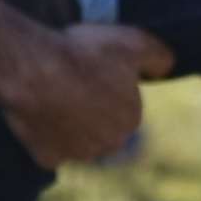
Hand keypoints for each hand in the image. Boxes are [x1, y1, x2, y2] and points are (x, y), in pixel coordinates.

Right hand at [3, 24, 173, 166]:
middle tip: (74, 82)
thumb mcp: (133, 42)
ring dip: (71, 124)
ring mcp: (77, 154)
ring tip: (55, 95)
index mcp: (131, 120)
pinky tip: (40, 113)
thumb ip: (159, 57)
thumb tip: (166, 69)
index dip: (108, 85)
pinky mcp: (48, 158)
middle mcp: (109, 144)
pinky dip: (45, 135)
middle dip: (92, 109)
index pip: (124, 105)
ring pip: (78, 140)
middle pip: (102, 126)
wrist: (33, 71)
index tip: (92, 69)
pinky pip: (49, 148)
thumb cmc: (84, 55)